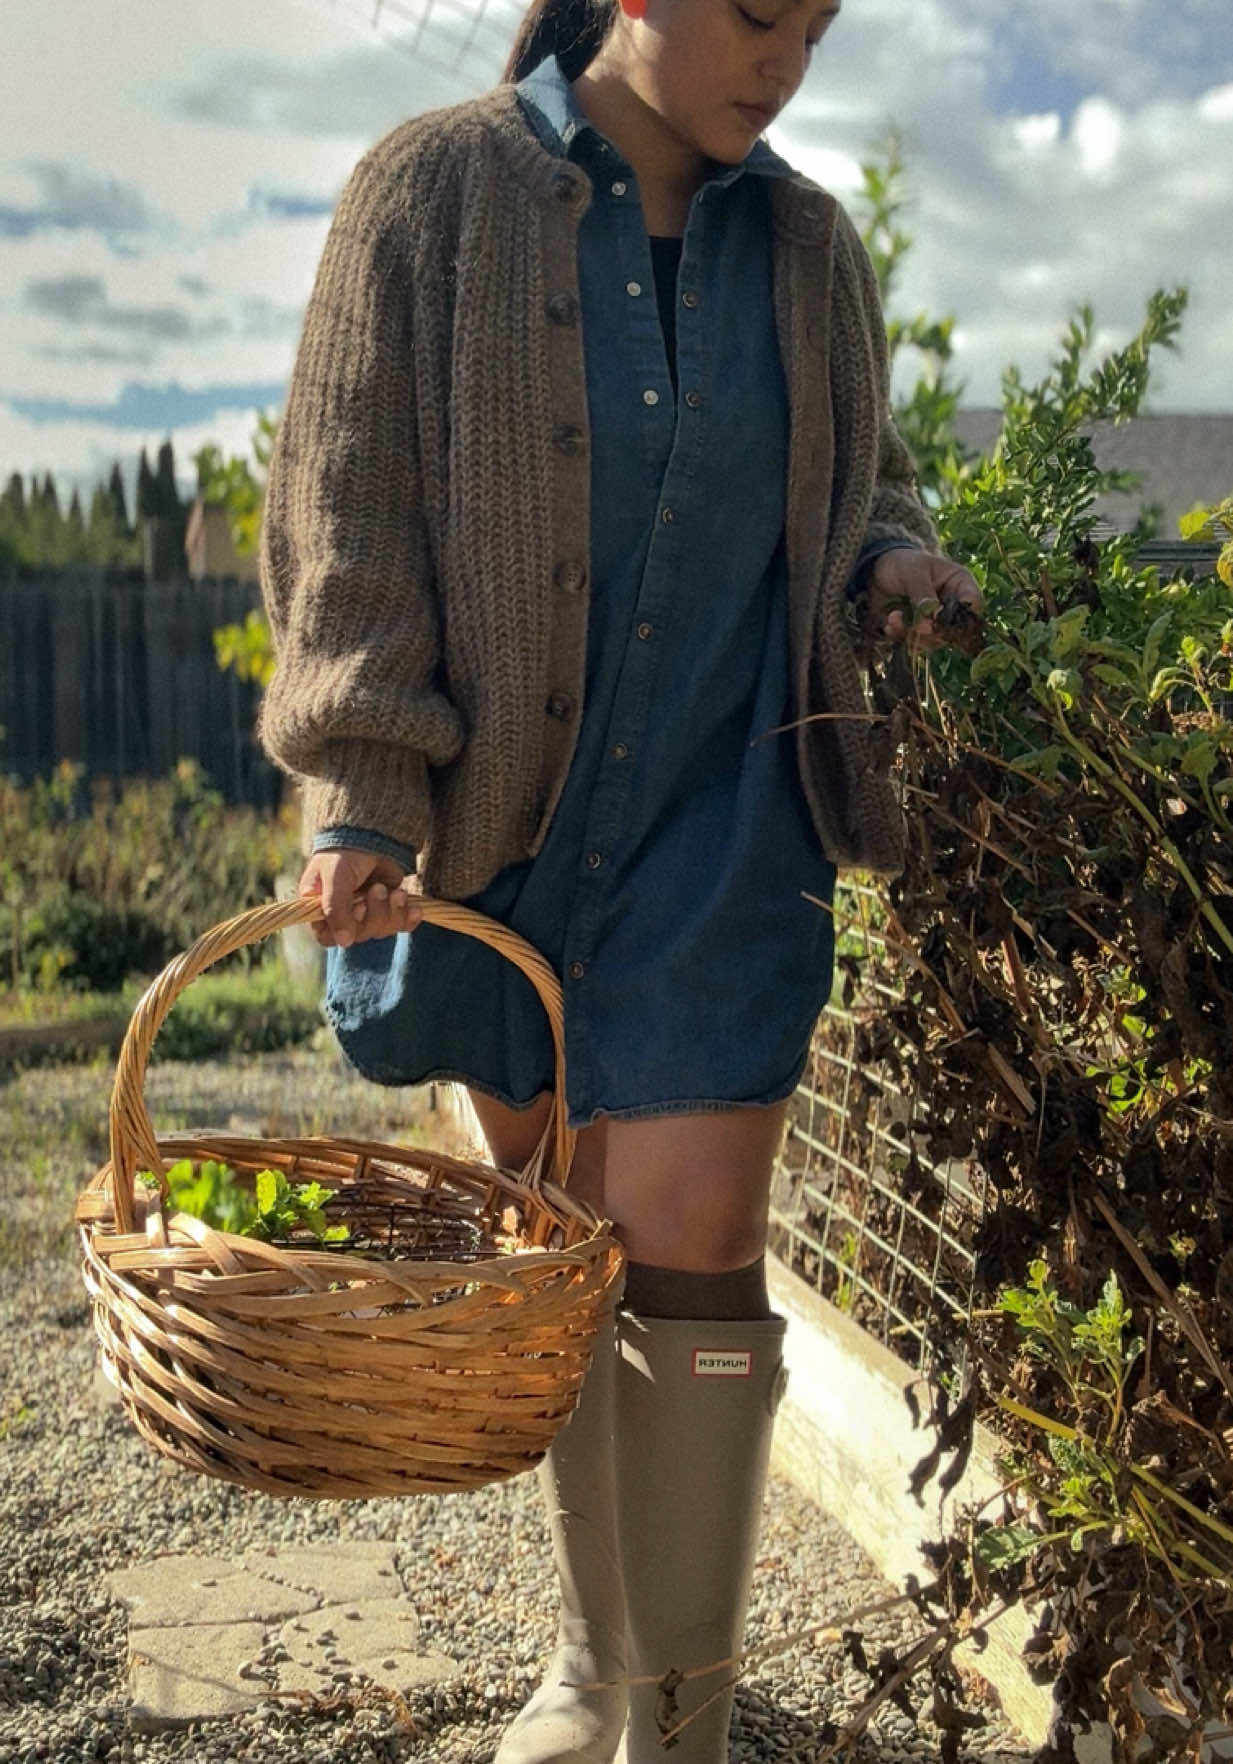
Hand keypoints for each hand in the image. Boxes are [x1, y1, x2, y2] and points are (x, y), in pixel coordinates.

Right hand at [297, 848, 421, 948]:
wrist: (373, 836)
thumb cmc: (345, 854)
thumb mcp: (336, 877)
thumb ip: (336, 908)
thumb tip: (344, 942)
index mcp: (320, 908)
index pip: (327, 937)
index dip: (346, 928)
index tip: (359, 907)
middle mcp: (342, 915)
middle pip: (360, 935)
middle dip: (375, 914)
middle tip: (378, 888)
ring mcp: (367, 913)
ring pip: (381, 931)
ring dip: (393, 912)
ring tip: (397, 892)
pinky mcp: (388, 909)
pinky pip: (400, 926)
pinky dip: (408, 917)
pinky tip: (414, 907)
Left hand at [866, 550, 983, 652]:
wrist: (876, 571)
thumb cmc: (902, 563)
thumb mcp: (913, 572)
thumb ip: (923, 596)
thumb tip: (930, 625)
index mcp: (960, 584)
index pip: (974, 604)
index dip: (963, 617)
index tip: (940, 620)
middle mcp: (952, 606)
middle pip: (955, 629)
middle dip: (932, 631)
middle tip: (914, 625)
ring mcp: (936, 622)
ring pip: (934, 641)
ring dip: (911, 634)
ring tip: (892, 619)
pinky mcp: (918, 633)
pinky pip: (914, 644)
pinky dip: (900, 638)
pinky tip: (888, 626)